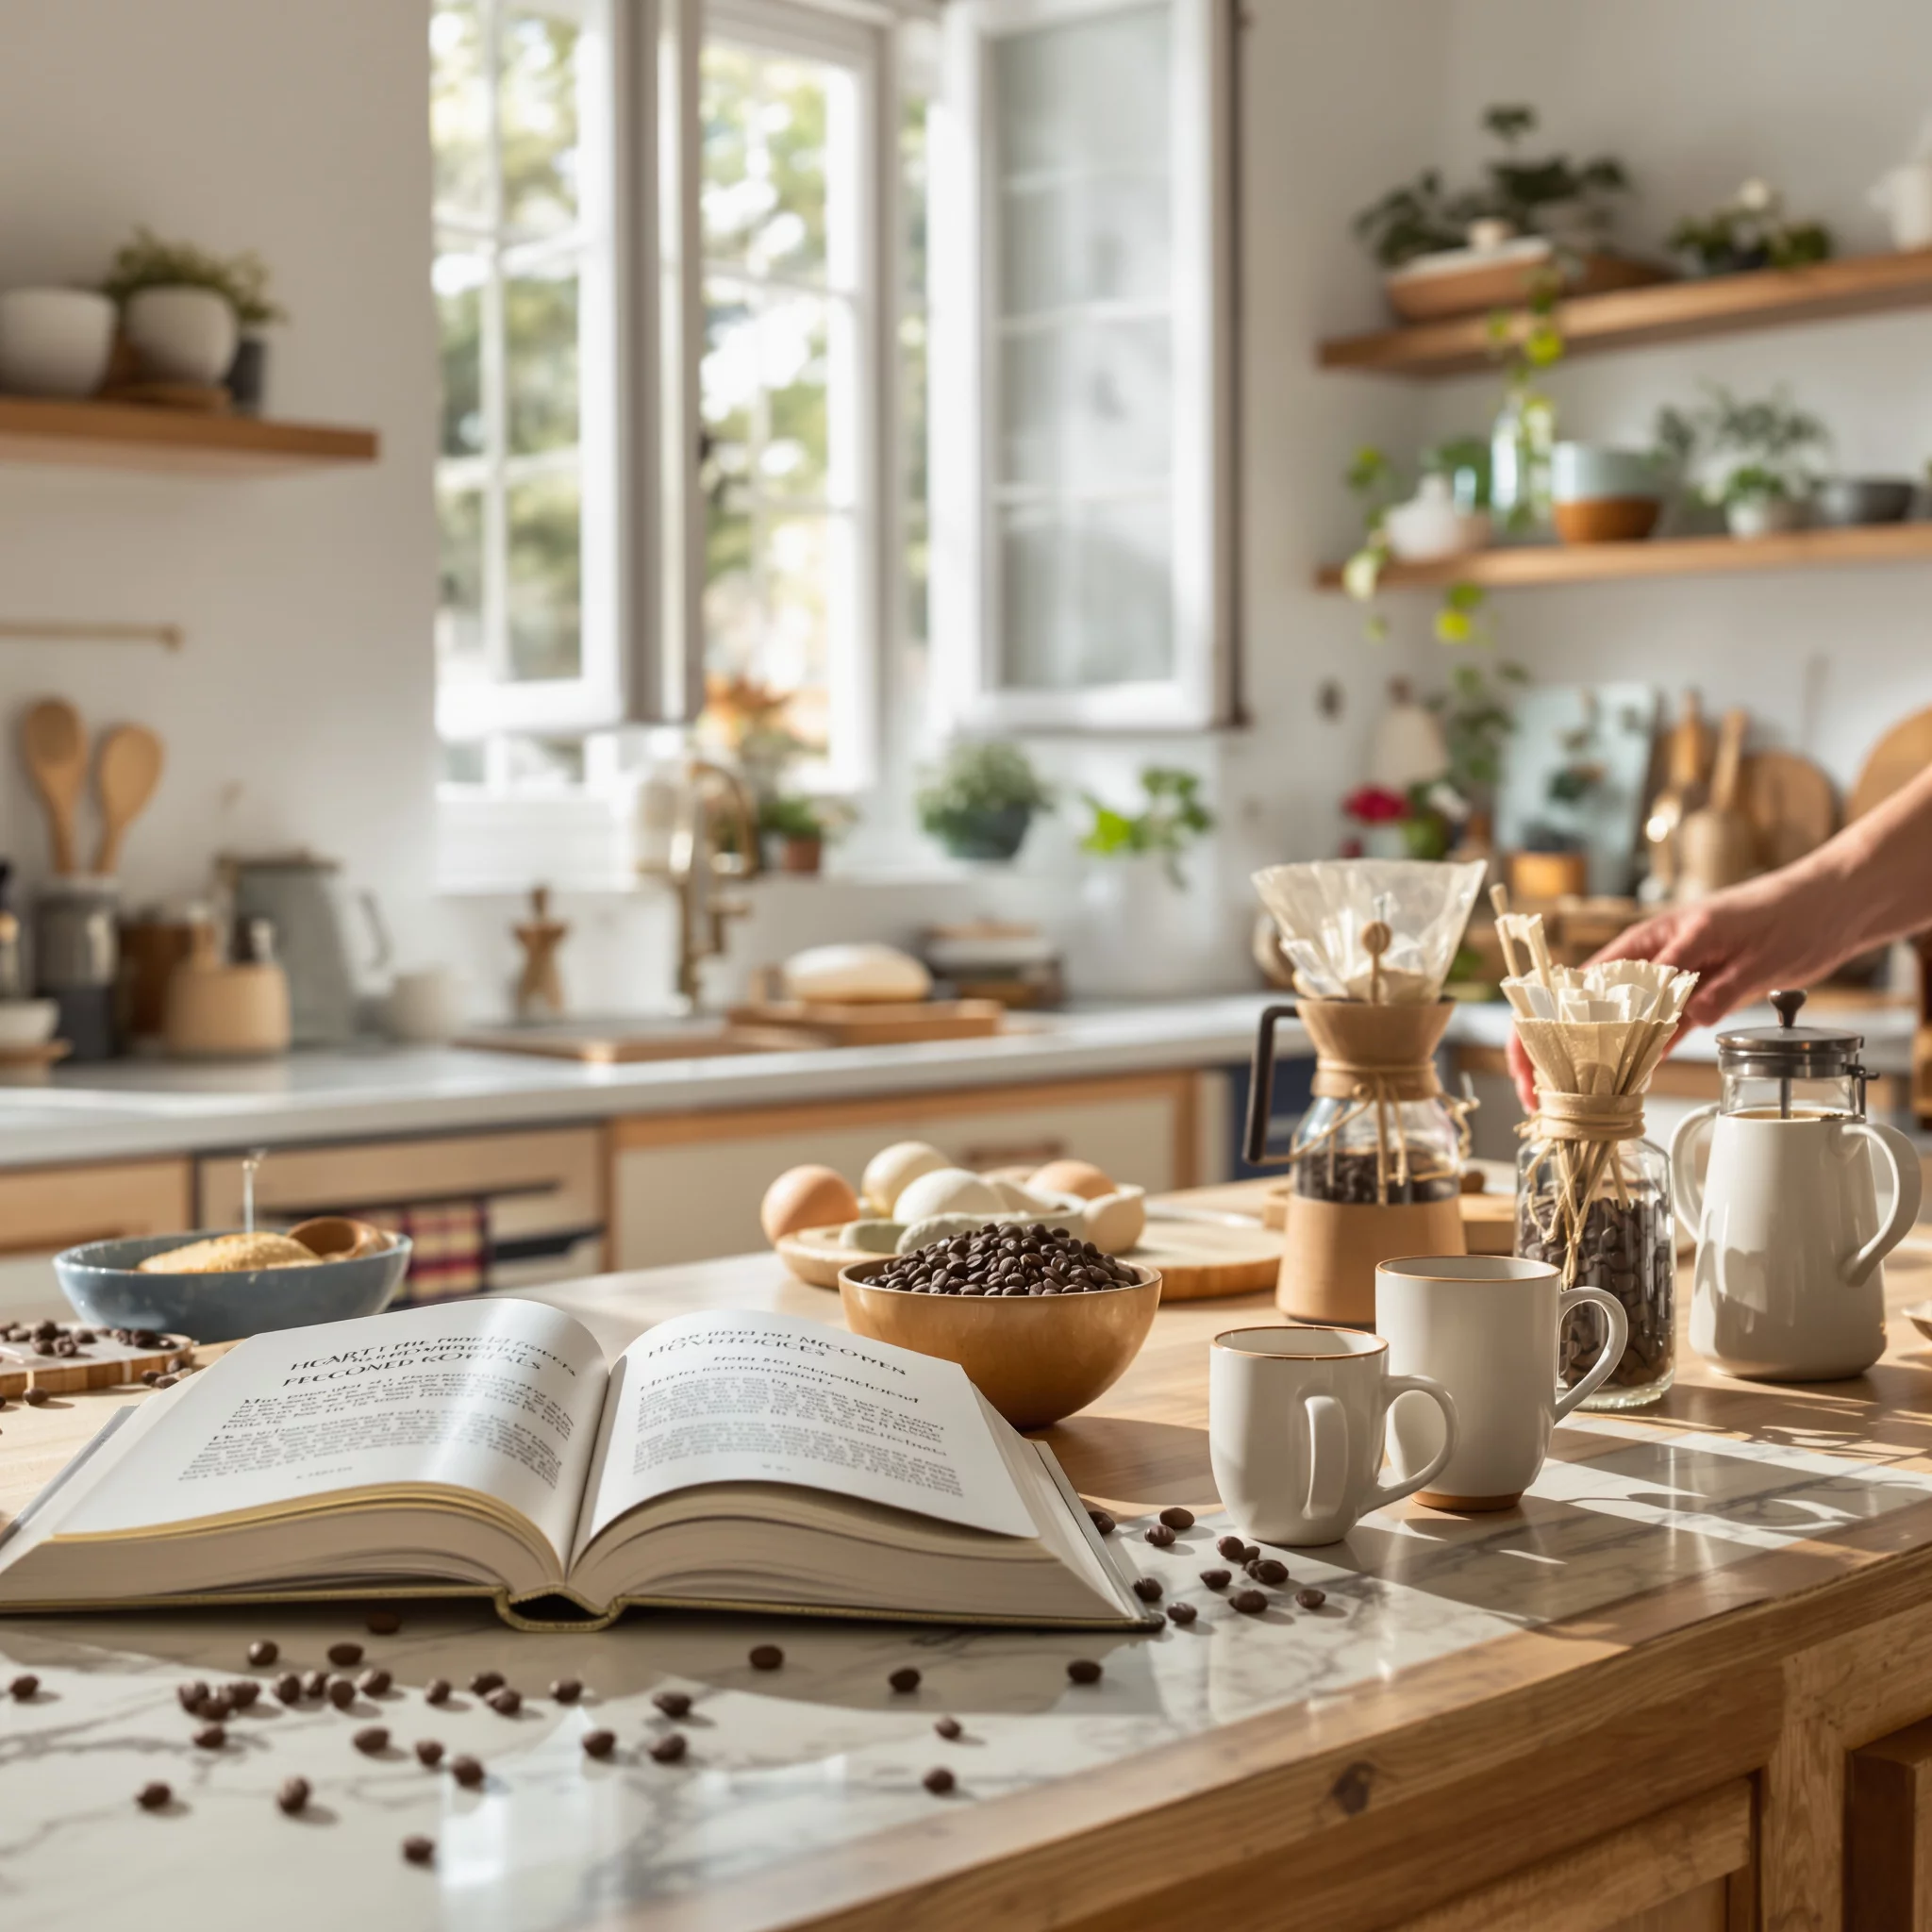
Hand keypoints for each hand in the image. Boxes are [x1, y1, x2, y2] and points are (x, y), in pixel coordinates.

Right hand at [1504, 877, 1850, 1110]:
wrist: (1827, 908)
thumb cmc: (1783, 912)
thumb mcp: (1745, 945)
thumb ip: (1715, 984)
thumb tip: (1688, 1017)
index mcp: (1646, 944)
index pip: (1573, 988)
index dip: (1541, 1028)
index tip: (1530, 1066)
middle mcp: (1648, 966)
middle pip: (1583, 1013)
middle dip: (1552, 1056)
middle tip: (1541, 1100)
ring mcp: (1669, 987)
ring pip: (1616, 1030)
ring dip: (1592, 1066)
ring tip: (1573, 1104)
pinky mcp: (1694, 1002)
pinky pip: (1655, 1037)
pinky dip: (1637, 1062)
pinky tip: (1622, 1089)